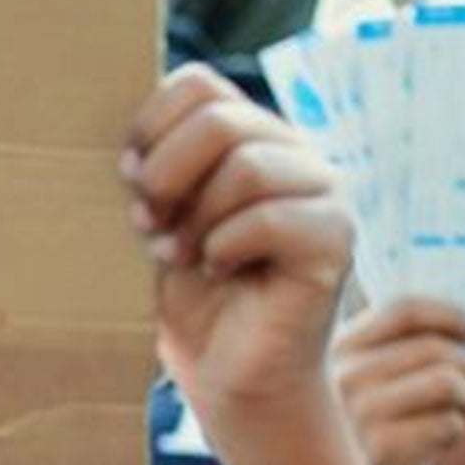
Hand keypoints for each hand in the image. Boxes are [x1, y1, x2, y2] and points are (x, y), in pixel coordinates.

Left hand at [125, 67, 352, 447]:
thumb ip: (155, 174)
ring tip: (182, 256)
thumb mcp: (161, 228)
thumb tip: (128, 146)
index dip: (150, 128)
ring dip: (196, 218)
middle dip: (166, 175)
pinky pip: (271, 216)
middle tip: (150, 225)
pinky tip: (218, 271)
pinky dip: (226, 246)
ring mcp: (323, 194)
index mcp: (249, 140)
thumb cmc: (196, 306)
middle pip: (219, 118)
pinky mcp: (336, 240)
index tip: (130, 183)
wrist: (233, 380)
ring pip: (246, 164)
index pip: (197, 84)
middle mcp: (293, 157)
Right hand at [331, 299, 464, 464]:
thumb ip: (393, 353)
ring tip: (461, 413)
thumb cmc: (365, 438)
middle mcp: (338, 377)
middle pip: (433, 348)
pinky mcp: (381, 450)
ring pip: (447, 382)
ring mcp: (356, 414)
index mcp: (333, 351)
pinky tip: (439, 442)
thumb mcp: (363, 386)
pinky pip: (449, 424)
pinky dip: (456, 432)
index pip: (401, 312)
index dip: (451, 316)